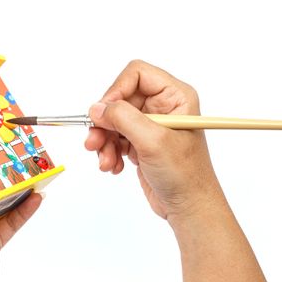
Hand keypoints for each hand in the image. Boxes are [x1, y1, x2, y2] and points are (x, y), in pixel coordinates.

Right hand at [85, 60, 221, 220]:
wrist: (188, 207)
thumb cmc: (184, 174)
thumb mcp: (153, 141)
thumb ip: (123, 119)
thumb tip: (96, 108)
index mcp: (175, 96)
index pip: (137, 74)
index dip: (116, 89)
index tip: (104, 112)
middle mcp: (163, 106)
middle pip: (120, 98)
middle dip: (105, 122)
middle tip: (94, 141)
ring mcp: (150, 124)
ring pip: (113, 120)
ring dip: (104, 140)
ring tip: (105, 160)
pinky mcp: (140, 141)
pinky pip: (115, 137)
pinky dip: (109, 151)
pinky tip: (113, 166)